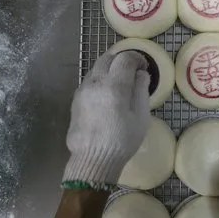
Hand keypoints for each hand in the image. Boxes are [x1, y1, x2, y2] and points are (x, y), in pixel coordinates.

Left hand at [62, 51, 149, 190]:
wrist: (93, 159)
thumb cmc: (122, 140)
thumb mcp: (140, 117)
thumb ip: (141, 91)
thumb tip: (140, 74)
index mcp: (114, 86)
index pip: (124, 58)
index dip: (136, 58)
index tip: (143, 67)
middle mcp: (95, 83)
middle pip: (107, 58)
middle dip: (121, 60)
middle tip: (132, 71)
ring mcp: (82, 90)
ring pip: (96, 69)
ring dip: (109, 69)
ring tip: (120, 83)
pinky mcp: (75, 100)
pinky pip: (89, 81)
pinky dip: (100, 80)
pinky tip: (107, 95)